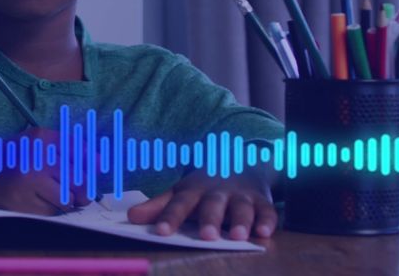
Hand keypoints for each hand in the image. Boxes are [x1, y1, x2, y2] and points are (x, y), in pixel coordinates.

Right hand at [0, 127, 93, 215]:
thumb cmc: (9, 157)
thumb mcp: (34, 140)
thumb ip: (66, 144)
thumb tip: (99, 161)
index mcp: (40, 139)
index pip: (79, 151)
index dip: (94, 161)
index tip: (100, 167)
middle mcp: (35, 158)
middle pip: (77, 178)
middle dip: (82, 187)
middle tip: (80, 190)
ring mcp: (28, 183)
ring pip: (66, 199)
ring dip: (66, 200)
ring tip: (55, 194)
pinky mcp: (22, 204)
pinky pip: (51, 212)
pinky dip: (51, 210)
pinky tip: (40, 201)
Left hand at [126, 168, 277, 240]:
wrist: (241, 162)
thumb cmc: (205, 186)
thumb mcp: (181, 192)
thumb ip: (158, 206)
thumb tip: (131, 218)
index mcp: (194, 191)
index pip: (180, 204)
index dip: (170, 217)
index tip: (161, 231)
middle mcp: (217, 192)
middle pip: (212, 205)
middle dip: (210, 220)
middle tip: (206, 236)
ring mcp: (241, 196)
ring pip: (241, 208)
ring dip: (241, 221)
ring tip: (238, 236)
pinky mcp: (262, 201)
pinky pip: (267, 211)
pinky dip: (268, 221)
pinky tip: (265, 232)